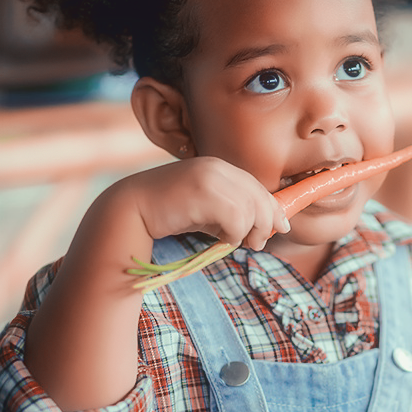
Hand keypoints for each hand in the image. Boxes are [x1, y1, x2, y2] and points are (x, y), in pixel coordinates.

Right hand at [118, 157, 289, 250]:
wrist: (131, 210)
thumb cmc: (171, 213)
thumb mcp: (207, 209)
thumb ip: (234, 211)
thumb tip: (270, 226)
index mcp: (220, 168)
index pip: (257, 187)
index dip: (272, 208)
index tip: (280, 226)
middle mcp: (217, 167)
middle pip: (259, 197)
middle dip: (265, 224)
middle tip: (256, 244)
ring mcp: (209, 177)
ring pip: (250, 210)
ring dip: (246, 232)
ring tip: (230, 241)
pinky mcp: (202, 192)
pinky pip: (236, 218)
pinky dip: (234, 234)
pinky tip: (220, 239)